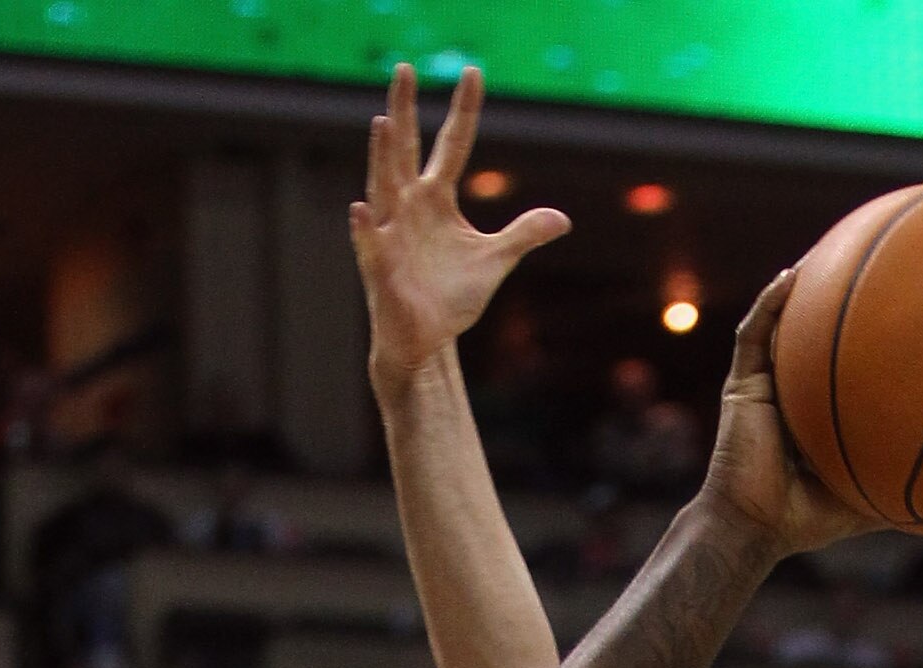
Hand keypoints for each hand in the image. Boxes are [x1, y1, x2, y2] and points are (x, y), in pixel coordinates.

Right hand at [352, 64, 569, 398]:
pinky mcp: (380, 269)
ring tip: (383, 122)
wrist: (426, 343)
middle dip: (404, 110)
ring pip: (383, 186)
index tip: (473, 72)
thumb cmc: (452, 298)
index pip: (452, 144)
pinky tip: (360, 208)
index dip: (464, 111)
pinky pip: (369, 244)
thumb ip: (523, 234)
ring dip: (381, 156)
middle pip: (406, 149)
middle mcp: (408, 206)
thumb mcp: (495, 261)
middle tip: (404, 68)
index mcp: (436, 197)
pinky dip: (364, 228)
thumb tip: (562, 219)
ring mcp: (391, 233)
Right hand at [701, 272, 872, 559]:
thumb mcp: (864, 498)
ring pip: (782, 322)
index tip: (899, 307)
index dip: (865, 335)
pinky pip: (753, 333)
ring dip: (801, 285)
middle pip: (813, 333)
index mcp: (816, 411)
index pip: (841, 363)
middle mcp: (791, 390)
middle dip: (836, 297)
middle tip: (872, 262)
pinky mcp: (741, 384)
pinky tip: (791, 276)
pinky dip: (770, 303)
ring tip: (827, 249)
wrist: (753, 528)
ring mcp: (764, 384)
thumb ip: (899, 484)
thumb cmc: (803, 519)